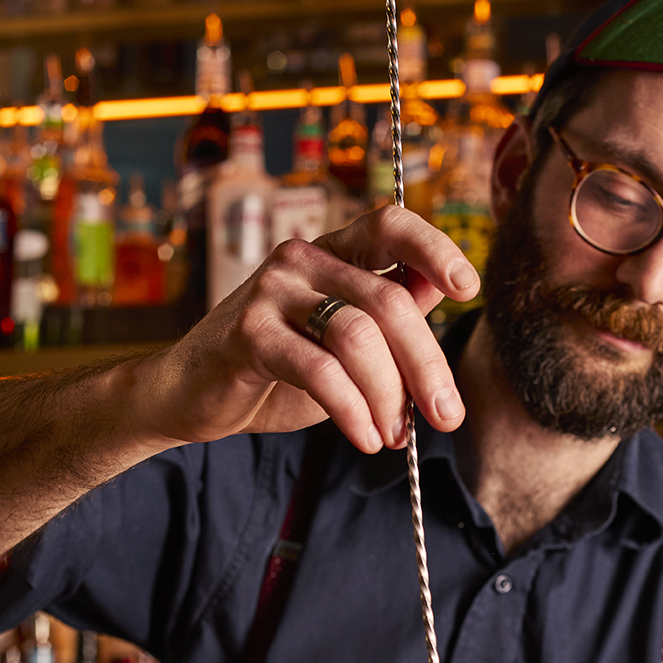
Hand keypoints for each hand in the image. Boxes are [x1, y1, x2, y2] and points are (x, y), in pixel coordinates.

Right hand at [138, 205, 480, 451]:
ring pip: (359, 338)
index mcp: (334, 254)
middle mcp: (304, 260)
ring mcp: (273, 290)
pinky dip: (352, 410)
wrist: (193, 396)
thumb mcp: (346, 343)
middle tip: (446, 417)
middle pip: (390, 302)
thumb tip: (446, 294)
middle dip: (427, 366)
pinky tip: (366, 437)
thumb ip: (390, 318)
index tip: (469, 288)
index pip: (390, 225)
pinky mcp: (248, 330)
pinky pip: (320, 370)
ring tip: (395, 436)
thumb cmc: (280, 369)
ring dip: (389, 396)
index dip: (434, 248)